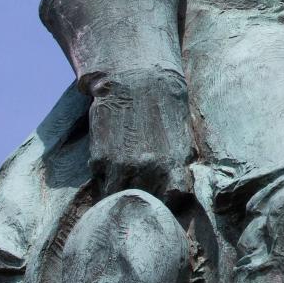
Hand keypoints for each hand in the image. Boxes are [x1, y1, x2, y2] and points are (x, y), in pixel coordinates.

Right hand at [86, 65, 194, 205]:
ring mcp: (122, 166)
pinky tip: (110, 164)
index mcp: (173, 166)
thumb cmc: (165, 106)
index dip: (166, 203)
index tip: (162, 199)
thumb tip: (179, 195)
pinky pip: (100, 181)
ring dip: (119, 193)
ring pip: (118, 197)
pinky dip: (104, 178)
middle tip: (140, 192)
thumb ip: (180, 168)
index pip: (171, 202)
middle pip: (144, 203)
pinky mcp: (100, 158)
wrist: (136, 79)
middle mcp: (148, 170)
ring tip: (122, 184)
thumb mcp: (182, 138)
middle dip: (142, 200)